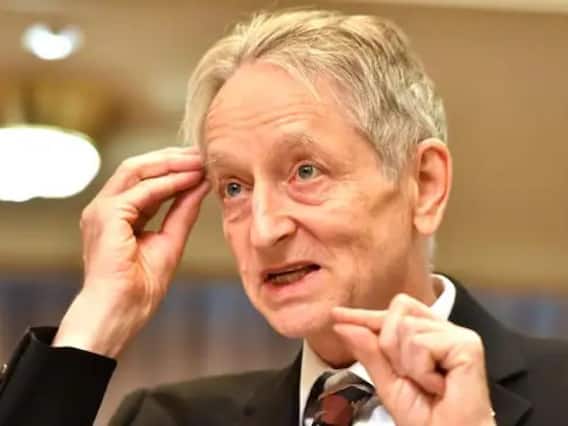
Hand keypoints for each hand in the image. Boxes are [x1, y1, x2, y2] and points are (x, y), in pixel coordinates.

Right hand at [53, 146, 209, 356]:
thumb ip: (183, 211)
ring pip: (136, 170)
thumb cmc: (140, 287)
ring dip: (170, 163)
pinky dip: (168, 183)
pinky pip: (141, 191)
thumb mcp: (170, 240)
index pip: (145, 180)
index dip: (173, 168)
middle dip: (172, 158)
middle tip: (202, 154)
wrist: (120, 312)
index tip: (201, 163)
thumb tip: (200, 184)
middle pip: (138, 167)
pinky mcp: (106, 216)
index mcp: (117, 215)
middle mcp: (105, 208)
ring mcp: (101, 210)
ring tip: (199, 161)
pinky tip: (190, 179)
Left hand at [332, 294, 494, 425]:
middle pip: (396, 312)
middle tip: (409, 376)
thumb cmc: (426, 419)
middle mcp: (441, 330)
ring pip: (406, 327)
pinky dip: (420, 370)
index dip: (364, 315)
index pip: (391, 313)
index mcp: (425, 335)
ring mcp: (457, 335)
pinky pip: (421, 343)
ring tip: (426, 383)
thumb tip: (342, 324)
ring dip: (406, 364)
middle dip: (389, 346)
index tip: (337, 315)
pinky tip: (437, 385)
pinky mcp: (468, 344)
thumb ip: (368, 350)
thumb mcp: (387, 382)